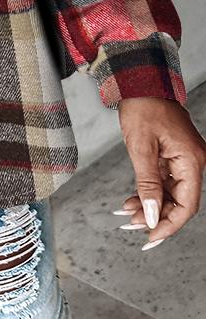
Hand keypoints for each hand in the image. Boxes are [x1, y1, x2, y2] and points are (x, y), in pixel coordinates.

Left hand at [114, 97, 205, 248]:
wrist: (139, 81)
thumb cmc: (142, 107)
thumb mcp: (141, 147)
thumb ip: (147, 184)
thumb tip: (151, 216)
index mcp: (192, 161)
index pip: (187, 205)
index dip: (168, 224)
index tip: (150, 237)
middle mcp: (193, 161)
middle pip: (179, 201)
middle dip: (155, 216)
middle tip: (130, 225)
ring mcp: (183, 158)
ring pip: (170, 193)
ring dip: (149, 205)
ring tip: (126, 212)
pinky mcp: (173, 154)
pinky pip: (164, 181)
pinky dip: (148, 191)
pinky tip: (131, 200)